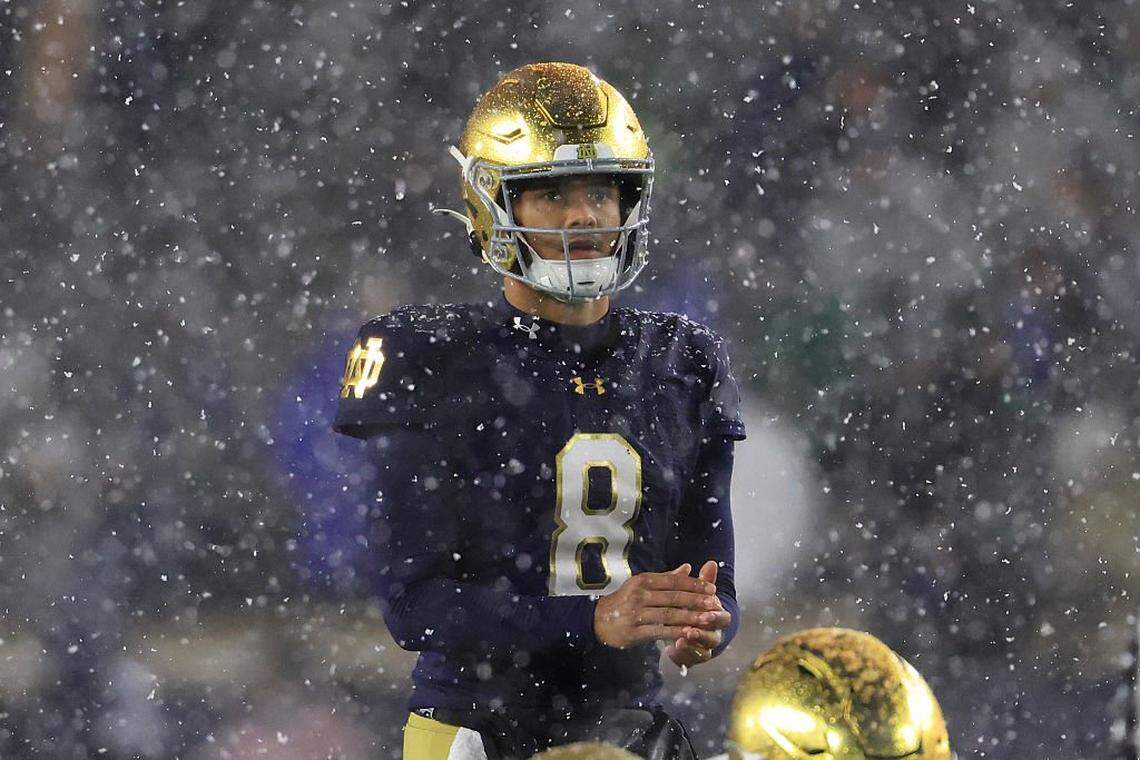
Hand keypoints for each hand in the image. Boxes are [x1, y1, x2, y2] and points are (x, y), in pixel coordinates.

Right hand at [593, 563, 721, 648]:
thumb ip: (666, 578)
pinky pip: (660, 631)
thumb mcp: (641, 585)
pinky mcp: (635, 631)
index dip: (694, 585)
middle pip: (674, 597)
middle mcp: (640, 594)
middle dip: (697, 601)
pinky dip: (676, 633)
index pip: (673, 581)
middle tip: (715, 604)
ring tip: (708, 620)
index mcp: (643, 581)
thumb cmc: (624, 601)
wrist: (597, 620)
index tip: (712, 589)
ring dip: (691, 617)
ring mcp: (637, 613)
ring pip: (670, 614)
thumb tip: (688, 567)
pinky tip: (690, 634)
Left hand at [665, 561, 730, 668]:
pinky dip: (684, 653)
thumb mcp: (692, 593)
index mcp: (716, 617)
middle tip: (693, 626)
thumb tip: (710, 562)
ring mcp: (703, 648)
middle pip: (715, 636)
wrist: (681, 626)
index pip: (723, 617)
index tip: (707, 608)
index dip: (717, 614)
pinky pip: (692, 658)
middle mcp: (713, 634)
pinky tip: (674, 646)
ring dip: (693, 643)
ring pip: (704, 649)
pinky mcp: (693, 657)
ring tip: (682, 637)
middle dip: (704, 631)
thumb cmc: (689, 606)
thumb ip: (701, 581)